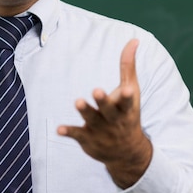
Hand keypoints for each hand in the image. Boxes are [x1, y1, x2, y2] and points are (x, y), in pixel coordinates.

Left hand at [57, 38, 151, 187]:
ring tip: (78, 101)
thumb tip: (134, 39)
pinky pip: (78, 135)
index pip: (128, 101)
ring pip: (92, 120)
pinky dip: (69, 132)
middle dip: (103, 101)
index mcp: (126, 108)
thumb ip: (128, 65)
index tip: (127, 89)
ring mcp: (101, 130)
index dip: (127, 95)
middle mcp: (115, 120)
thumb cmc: (128, 113)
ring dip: (85, 111)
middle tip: (96, 90)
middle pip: (109, 110)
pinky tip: (59, 129)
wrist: (128, 152)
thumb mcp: (131, 91)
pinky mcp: (89, 139)